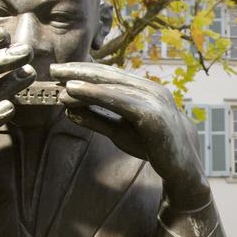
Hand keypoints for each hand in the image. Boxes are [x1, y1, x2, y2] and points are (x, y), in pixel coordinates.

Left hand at [50, 62, 209, 209]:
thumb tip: (68, 111)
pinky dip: (94, 93)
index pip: (110, 75)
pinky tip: (75, 90)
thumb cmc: (152, 144)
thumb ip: (96, 120)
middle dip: (79, 71)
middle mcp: (149, 89)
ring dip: (83, 82)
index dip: (84, 70)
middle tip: (53, 70)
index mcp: (144, 89)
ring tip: (60, 82)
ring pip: (111, 86)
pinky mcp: (151, 115)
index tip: (61, 71)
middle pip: (108, 75)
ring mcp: (153, 99)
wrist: (183, 166)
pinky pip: (118, 100)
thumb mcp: (119, 131)